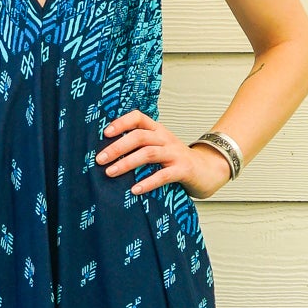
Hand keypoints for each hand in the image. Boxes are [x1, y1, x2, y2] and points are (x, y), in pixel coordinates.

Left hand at [94, 111, 232, 200]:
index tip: (105, 133)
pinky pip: (163, 175)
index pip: (138, 118)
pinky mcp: (183, 170)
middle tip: (100, 159)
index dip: (121, 123)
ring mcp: (175, 153)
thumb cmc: (177, 160)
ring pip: (148, 153)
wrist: (208, 170)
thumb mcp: (159, 147)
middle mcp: (165, 138)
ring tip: (111, 172)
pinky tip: (135, 190)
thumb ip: (141, 146)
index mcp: (158, 130)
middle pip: (139, 136)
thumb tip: (109, 153)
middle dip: (117, 147)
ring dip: (127, 163)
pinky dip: (147, 182)